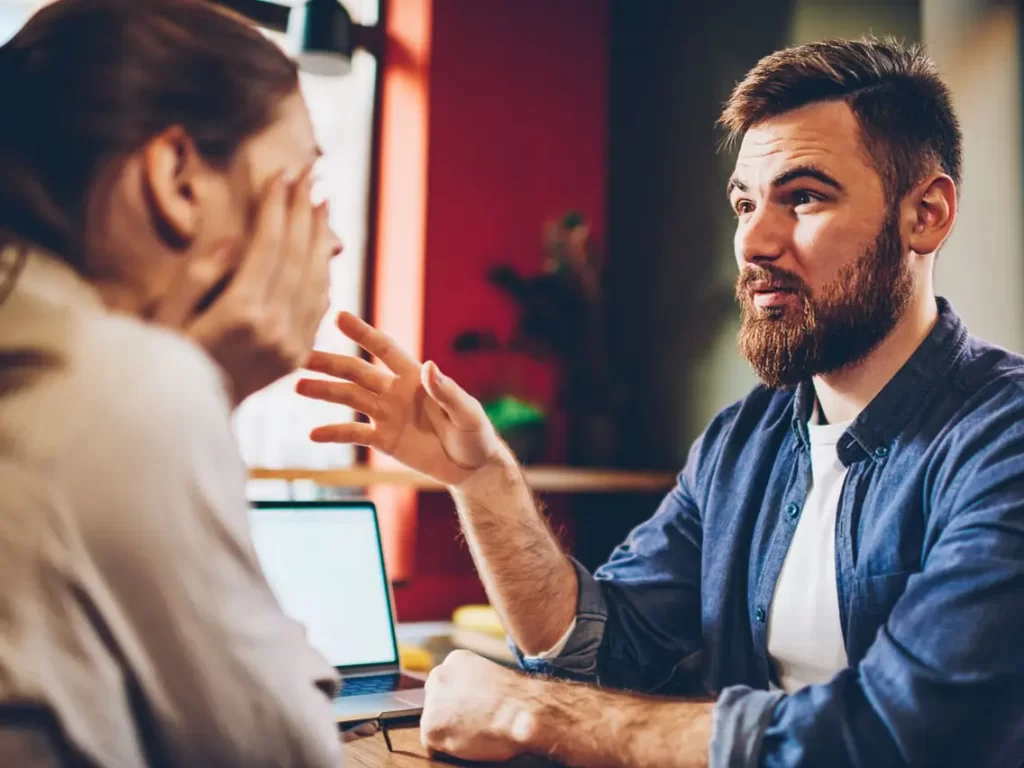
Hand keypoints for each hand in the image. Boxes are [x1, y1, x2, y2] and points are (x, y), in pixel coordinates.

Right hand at [152, 170, 337, 404]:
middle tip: (309, 176)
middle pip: (298, 257)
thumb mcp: (168, 313)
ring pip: (316, 280)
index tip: (282, 173)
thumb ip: (201, 274)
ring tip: (321, 205)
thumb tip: (236, 238)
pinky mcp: (296, 357)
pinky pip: (319, 308)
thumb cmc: (163, 359)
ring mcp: (291, 345)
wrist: (182, 417)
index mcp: (241, 313)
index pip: (269, 246)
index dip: (278, 207)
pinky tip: (322, 252)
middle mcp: (275, 328)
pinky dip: (323, 275)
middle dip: (303, 212)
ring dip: (320, 239)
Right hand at [295, 312, 508, 486]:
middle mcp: (396, 391)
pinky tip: (313, 434)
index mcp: (416, 377)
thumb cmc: (474, 433)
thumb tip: (430, 366)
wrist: (472, 466)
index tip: (339, 317)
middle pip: (357, 372)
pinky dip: (335, 434)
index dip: (363, 333)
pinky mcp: (384, 440)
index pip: (385, 350)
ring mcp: (387, 415)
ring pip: (350, 399)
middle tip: (302, 356)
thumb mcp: (467, 412)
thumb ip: (447, 391)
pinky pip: (355, 435)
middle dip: (331, 363)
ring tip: (298, 386)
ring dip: (325, 391)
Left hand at [420, 650, 534, 761]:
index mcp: (455, 660)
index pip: (445, 686)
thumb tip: (469, 700)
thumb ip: (472, 685)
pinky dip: (448, 750)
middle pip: (435, 702)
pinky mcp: (430, 727)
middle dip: (448, 715)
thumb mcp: (491, 678)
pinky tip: (469, 743)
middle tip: (472, 724)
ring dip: (449, 732)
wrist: (523, 711)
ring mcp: (432, 701)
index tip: (472, 710)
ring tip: (474, 733)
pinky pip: (434, 746)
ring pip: (434, 724)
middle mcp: (438, 676)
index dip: (458, 703)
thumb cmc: (516, 699)